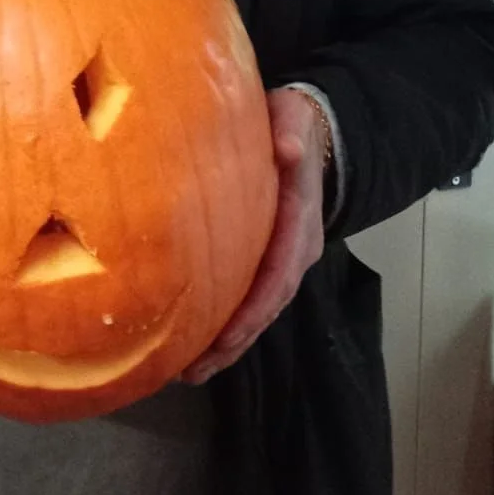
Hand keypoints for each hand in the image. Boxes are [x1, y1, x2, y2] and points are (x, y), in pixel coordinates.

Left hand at [178, 86, 327, 383]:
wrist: (305, 133)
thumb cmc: (291, 126)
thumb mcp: (294, 119)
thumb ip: (291, 133)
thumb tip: (288, 149)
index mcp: (300, 221)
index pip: (280, 271)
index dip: (256, 305)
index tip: (228, 333)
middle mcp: (295, 250)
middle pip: (268, 306)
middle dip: (235, 340)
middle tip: (196, 370)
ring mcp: (282, 261)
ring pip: (258, 312)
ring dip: (227, 346)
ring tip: (188, 375)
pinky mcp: (264, 263)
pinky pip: (247, 301)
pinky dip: (225, 328)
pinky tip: (193, 349)